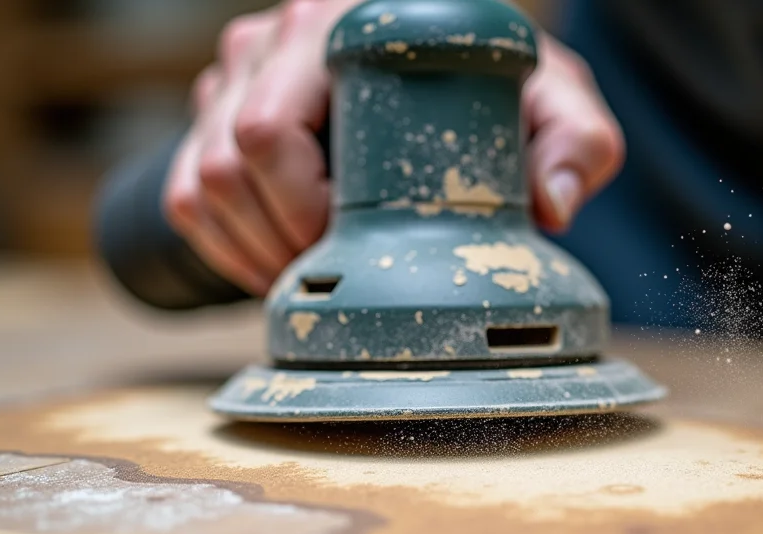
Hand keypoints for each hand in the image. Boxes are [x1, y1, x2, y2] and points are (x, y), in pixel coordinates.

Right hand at [163, 0, 624, 295]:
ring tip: (312, 279)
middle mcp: (275, 40)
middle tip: (337, 274)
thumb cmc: (497, 90)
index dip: (301, 209)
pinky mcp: (214, 114)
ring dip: (250, 251)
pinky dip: (224, 247)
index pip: (271, 128)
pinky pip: (186, 195)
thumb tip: (550, 205)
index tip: (351, 249)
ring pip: (201, 184)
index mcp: (342, 23)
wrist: (454, 78)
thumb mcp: (554, 106)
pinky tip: (275, 268)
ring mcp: (235, 75)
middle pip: (229, 162)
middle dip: (278, 241)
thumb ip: (576, 142)